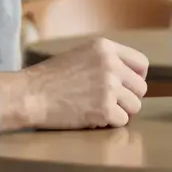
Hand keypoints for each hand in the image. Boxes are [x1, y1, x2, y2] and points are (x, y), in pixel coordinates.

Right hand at [0, 39, 148, 131]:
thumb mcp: (80, 54)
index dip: (136, 78)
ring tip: (99, 109)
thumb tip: (130, 76)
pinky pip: (122, 121)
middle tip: (109, 102)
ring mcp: (109, 87)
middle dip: (128, 98)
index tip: (126, 86)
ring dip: (120, 111)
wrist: (30, 94)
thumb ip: (106, 60)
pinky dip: (109, 123)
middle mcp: (110, 64)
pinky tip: (91, 117)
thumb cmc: (50, 77)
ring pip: (135, 106)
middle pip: (141, 88)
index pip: (141, 63)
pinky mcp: (104, 109)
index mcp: (105, 47)